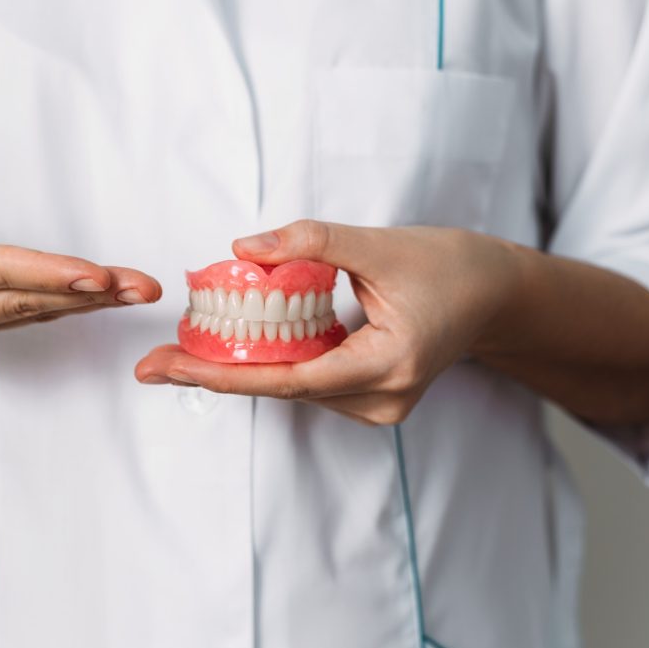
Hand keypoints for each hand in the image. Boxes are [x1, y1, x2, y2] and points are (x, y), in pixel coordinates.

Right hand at [0, 183, 161, 351]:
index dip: (43, 272)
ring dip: (88, 304)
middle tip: (143, 287)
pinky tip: (103, 297)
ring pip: (29, 315)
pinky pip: (23, 319)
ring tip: (138, 291)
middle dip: (87, 294)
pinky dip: (66, 307)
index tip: (95, 273)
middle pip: (21, 301)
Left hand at [135, 220, 519, 424]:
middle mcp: (381, 398)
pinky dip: (271, 362)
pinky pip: (309, 381)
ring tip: (181, 349)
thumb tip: (244, 249)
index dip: (225, 373)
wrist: (496, 294)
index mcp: (388, 366)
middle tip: (153, 363)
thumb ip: (312, 243)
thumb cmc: (450, 267)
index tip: (171, 368)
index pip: (290, 379)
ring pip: (294, 388)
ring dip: (241, 366)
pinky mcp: (370, 395)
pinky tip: (232, 346)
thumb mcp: (380, 245)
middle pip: (283, 389)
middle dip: (217, 372)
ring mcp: (377, 404)